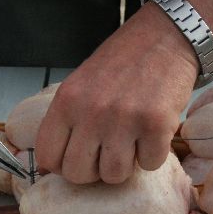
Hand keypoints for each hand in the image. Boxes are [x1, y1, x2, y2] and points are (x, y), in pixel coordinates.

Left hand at [35, 5, 198, 183]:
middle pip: (79, 174)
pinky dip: (153, 154)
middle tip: (107, 152)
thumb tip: (49, 166)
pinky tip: (152, 133)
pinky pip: (150, 164)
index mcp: (66, 102)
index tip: (78, 159)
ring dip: (125, 165)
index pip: (48, 158)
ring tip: (131, 142)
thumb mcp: (80, 85)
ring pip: (114, 175)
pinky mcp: (155, 125)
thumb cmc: (122, 63)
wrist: (164, 38)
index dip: (63, 167)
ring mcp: (124, 119)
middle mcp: (91, 112)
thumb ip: (67, 121)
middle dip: (94, 171)